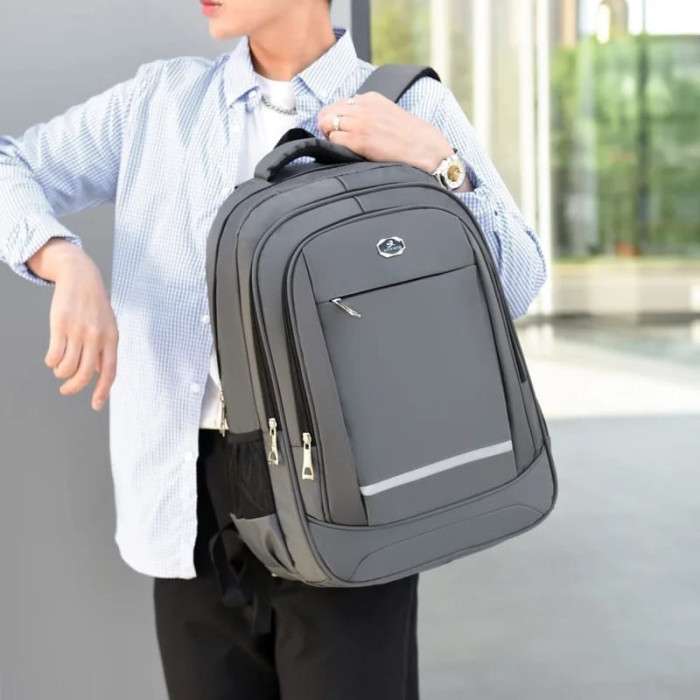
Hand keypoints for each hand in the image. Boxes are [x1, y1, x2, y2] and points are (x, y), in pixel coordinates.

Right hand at [32, 241, 118, 410]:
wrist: (81, 278)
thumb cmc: (95, 307)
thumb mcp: (108, 327)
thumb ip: (104, 350)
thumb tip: (100, 375)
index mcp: (112, 339)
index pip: (109, 371)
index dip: (103, 391)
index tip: (96, 405)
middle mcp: (96, 336)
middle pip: (85, 373)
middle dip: (74, 387)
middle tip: (66, 390)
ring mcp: (78, 331)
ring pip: (67, 366)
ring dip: (60, 373)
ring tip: (59, 369)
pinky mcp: (60, 325)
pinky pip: (54, 355)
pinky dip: (51, 362)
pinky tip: (51, 359)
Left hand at [317, 91, 465, 181]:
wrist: (427, 149)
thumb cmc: (411, 138)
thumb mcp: (389, 115)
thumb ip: (369, 114)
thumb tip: (349, 121)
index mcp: (371, 98)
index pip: (338, 104)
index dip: (334, 120)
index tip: (340, 132)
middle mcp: (363, 106)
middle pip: (327, 113)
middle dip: (327, 128)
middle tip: (337, 142)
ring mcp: (361, 122)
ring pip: (327, 124)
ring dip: (331, 138)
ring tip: (344, 148)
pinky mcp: (360, 139)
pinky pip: (333, 140)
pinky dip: (336, 147)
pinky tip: (349, 153)